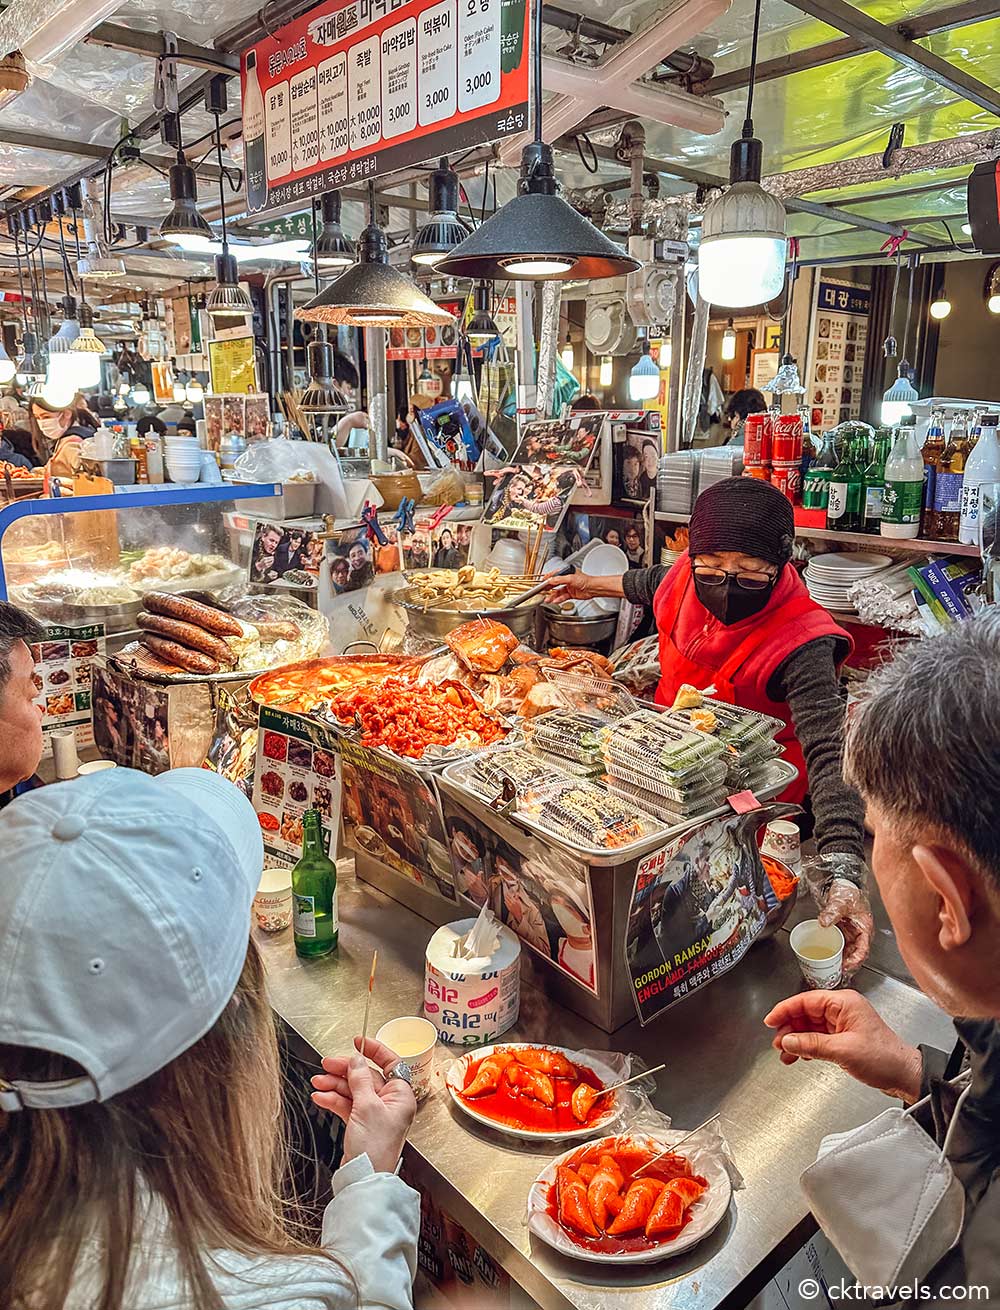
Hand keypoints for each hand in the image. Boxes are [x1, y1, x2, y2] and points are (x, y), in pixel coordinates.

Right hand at [311, 1036, 415, 1174]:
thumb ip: (360, 1079)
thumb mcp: (366, 1106)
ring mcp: (375, 1114)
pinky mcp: (361, 1124)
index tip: (358, 1041)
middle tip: (326, 1064)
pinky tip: (320, 1097)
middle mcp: (390, 1103)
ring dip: (335, 1085)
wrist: (363, 1178)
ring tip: (318, 1082)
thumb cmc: (374, 1147)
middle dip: (345, 1070)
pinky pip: (347, 1105)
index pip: (390, 1063)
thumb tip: (356, 1059)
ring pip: (354, 1090)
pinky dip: (334, 1100)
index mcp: (401, 1095)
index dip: (373, 1050)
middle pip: (367, 1076)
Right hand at [540, 571, 622, 604]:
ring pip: (558, 592)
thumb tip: (551, 580)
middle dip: (548, 588)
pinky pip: (562, 597)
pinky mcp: (571, 594)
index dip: (547, 579)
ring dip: (552, 596)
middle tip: (542, 592)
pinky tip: (555, 601)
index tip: (541, 582)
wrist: (593, 588)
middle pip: (554, 584)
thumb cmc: (585, 580)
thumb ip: (560, 579)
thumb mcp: (570, 578)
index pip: (554, 575)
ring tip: (547, 599)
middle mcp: (567, 580)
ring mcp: (568, 587)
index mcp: (566, 573)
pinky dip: (558, 599)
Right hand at [763, 989, 922, 1101]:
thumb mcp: (843, 1051)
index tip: (770, 1021)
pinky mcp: (844, 1038)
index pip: (806, 1001)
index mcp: (844, 1003)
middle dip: (790, 1028)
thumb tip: (788, 1041)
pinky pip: (818, 1038)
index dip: (785, 1010)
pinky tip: (799, 1056)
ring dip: (797, 1040)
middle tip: (778, 1043)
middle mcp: (842, 1010)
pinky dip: (807, 1047)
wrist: (904, 1075)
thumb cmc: (883, 1058)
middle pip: (806, 1013)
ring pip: (810, 1027)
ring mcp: (843, 1024)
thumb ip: (811, 1044)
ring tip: (785, 1054)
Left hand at [801, 853, 874, 975]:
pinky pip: (839, 945)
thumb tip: (823, 922)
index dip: (855, 960)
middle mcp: (859, 933)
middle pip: (855, 954)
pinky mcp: (842, 931)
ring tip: (830, 970)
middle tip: (835, 973)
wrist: (843, 882)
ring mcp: (851, 933)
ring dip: (840, 961)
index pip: (863, 950)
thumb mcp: (841, 902)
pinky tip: (826, 958)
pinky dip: (834, 953)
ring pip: (847, 951)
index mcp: (864, 928)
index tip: (846, 967)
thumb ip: (832, 912)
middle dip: (846, 965)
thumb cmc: (849, 891)